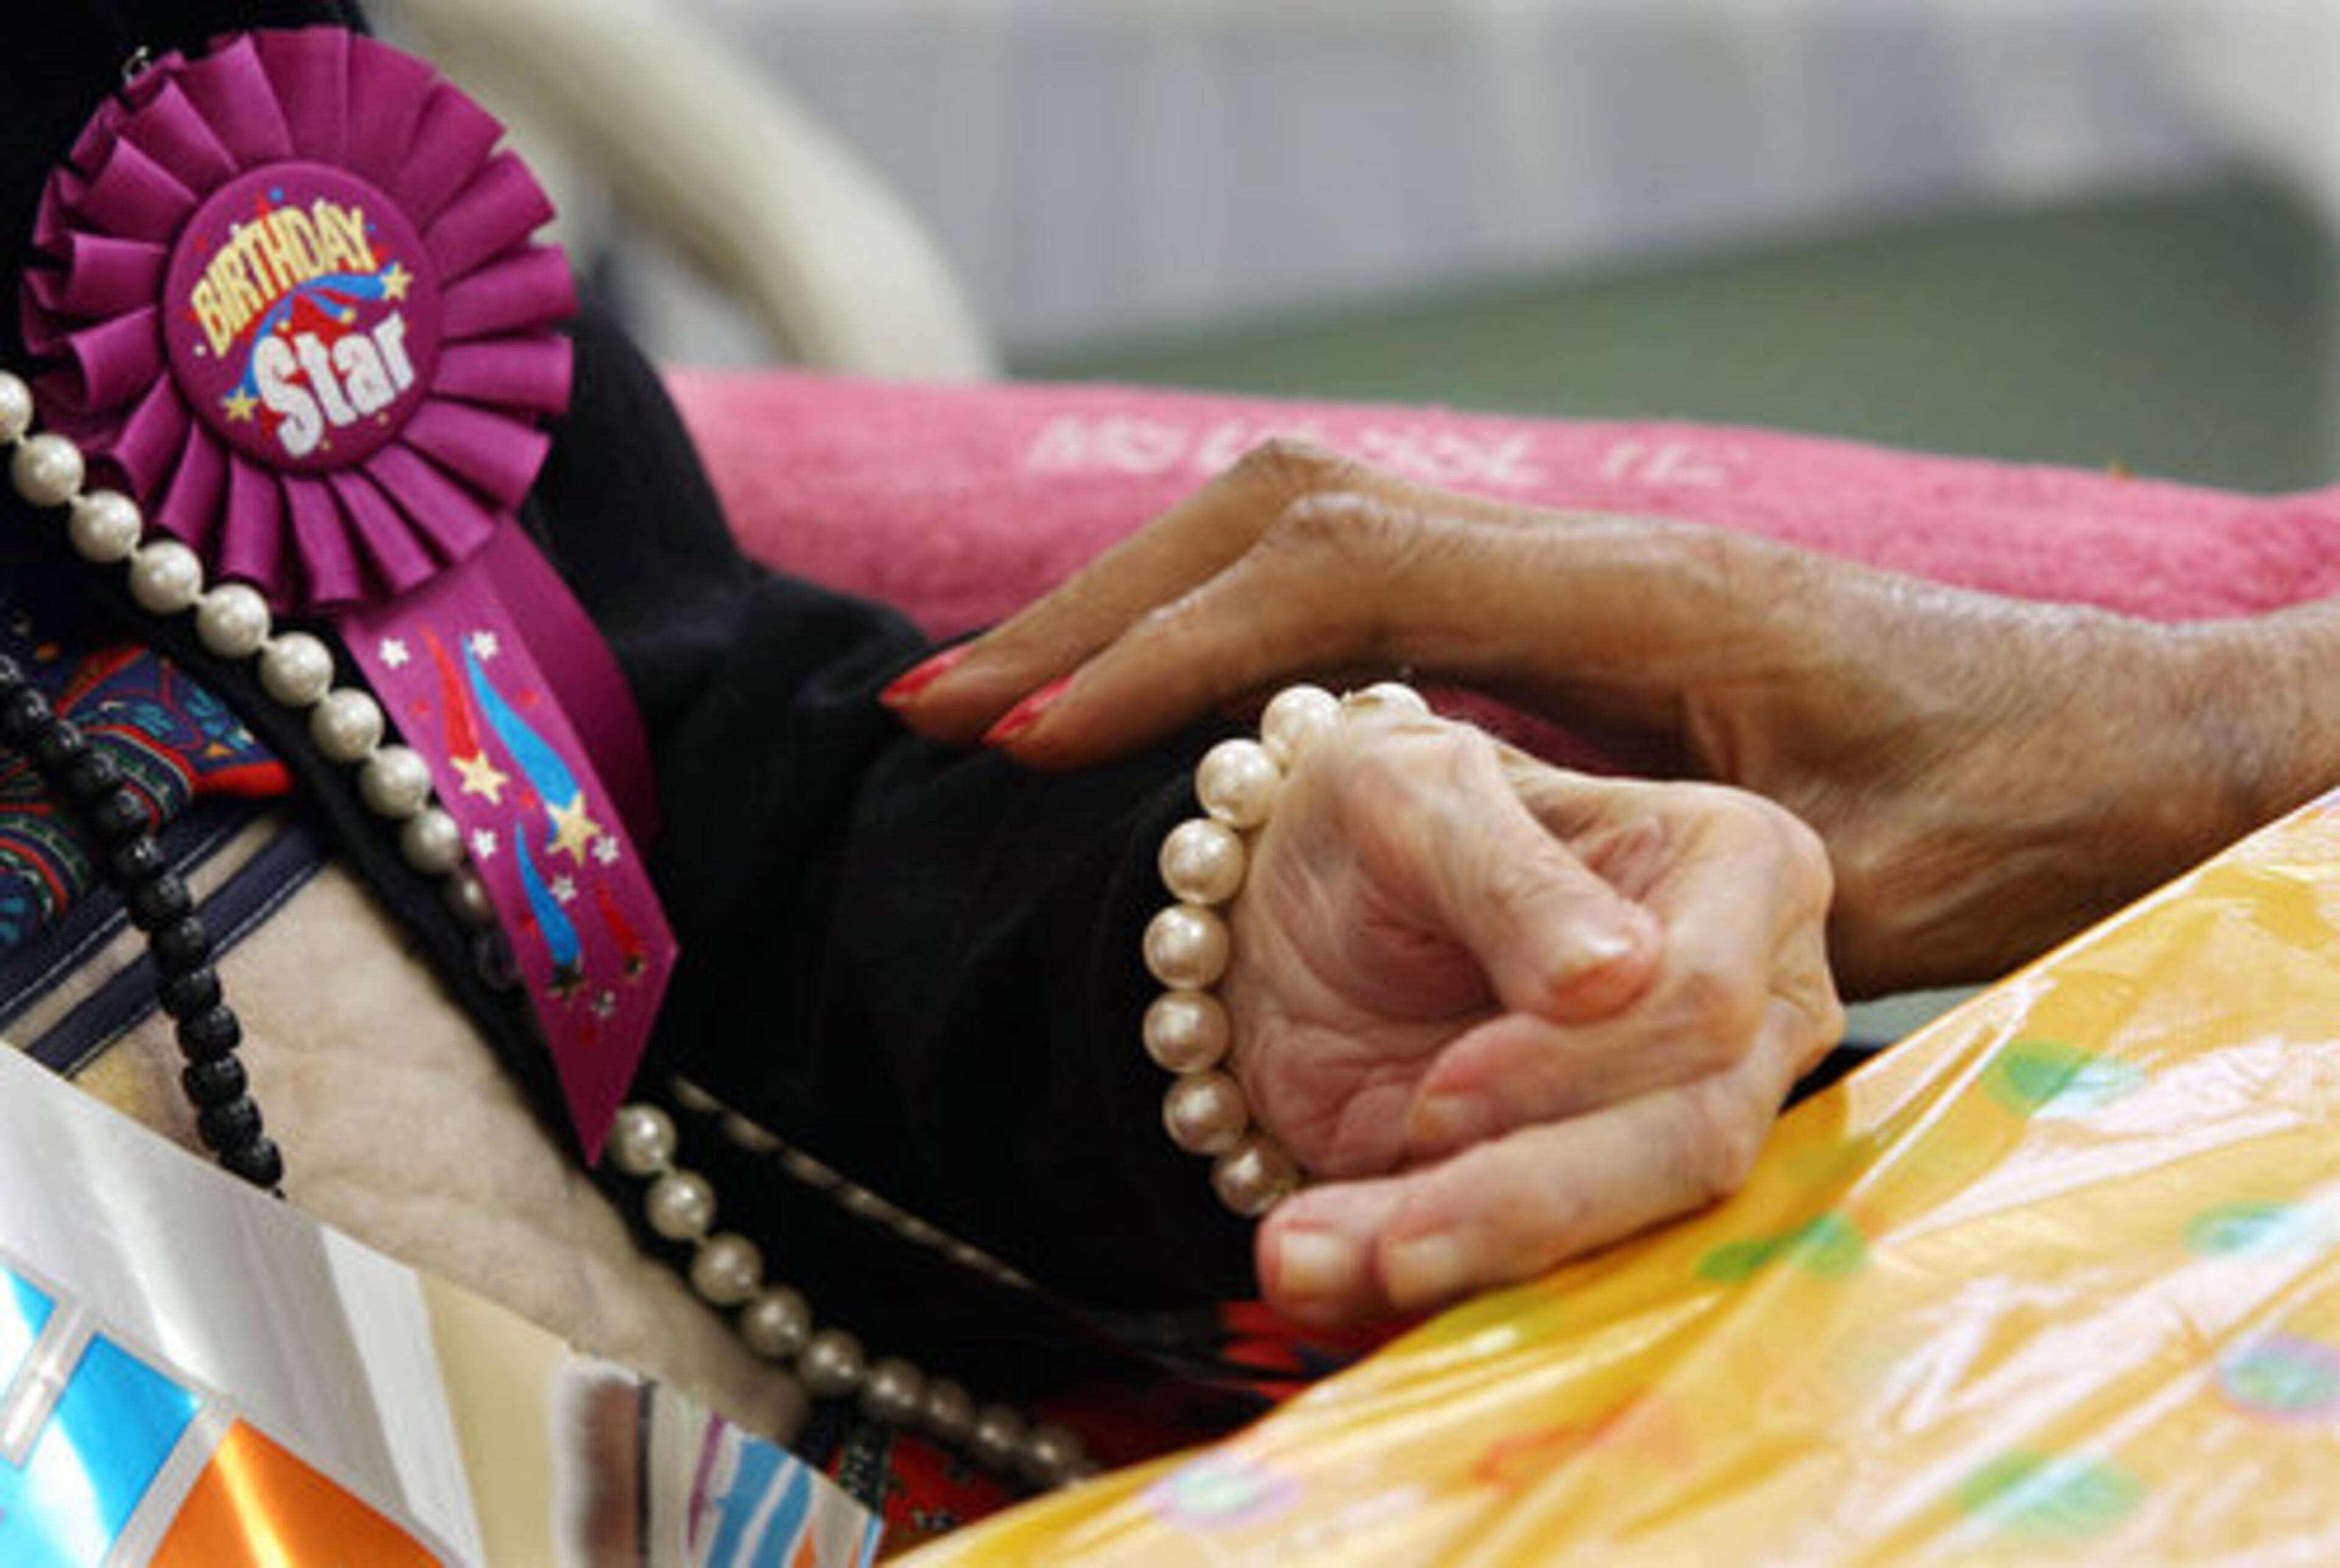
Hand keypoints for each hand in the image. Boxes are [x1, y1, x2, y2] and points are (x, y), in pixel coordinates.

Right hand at [891, 443, 2252, 994]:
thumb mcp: (1855, 878)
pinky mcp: (1564, 615)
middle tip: (940, 711)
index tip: (1018, 742)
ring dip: (1150, 606)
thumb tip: (1541, 979)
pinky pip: (1357, 588)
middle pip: (1288, 512)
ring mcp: (1567, 571)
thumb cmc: (2018, 807)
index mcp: (1634, 593)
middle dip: (1104, 609)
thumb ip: (1687, 898)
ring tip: (1001, 703)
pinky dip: (1230, 635)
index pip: (1341, 577)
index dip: (1165, 656)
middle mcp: (1582, 553)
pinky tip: (1156, 702)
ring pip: (1307, 530)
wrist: (2130, 732)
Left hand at [1224, 696, 1839, 1324]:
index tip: (1440, 1092)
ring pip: (1639, 1231)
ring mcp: (1695, 1115)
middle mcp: (1752, 1007)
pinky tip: (1317, 1271)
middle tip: (1388, 1238)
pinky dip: (1428, 1289)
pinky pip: (1560, 1279)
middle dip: (1531, 1198)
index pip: (1707, 1000)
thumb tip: (1617, 975)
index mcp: (1742, 868)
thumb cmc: (1378, 819)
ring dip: (1472, 1261)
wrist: (1293, 913)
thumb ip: (1508, 874)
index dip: (1580, 1065)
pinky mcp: (1611, 1205)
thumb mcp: (1410, 791)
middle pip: (1694, 1136)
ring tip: (1310, 1257)